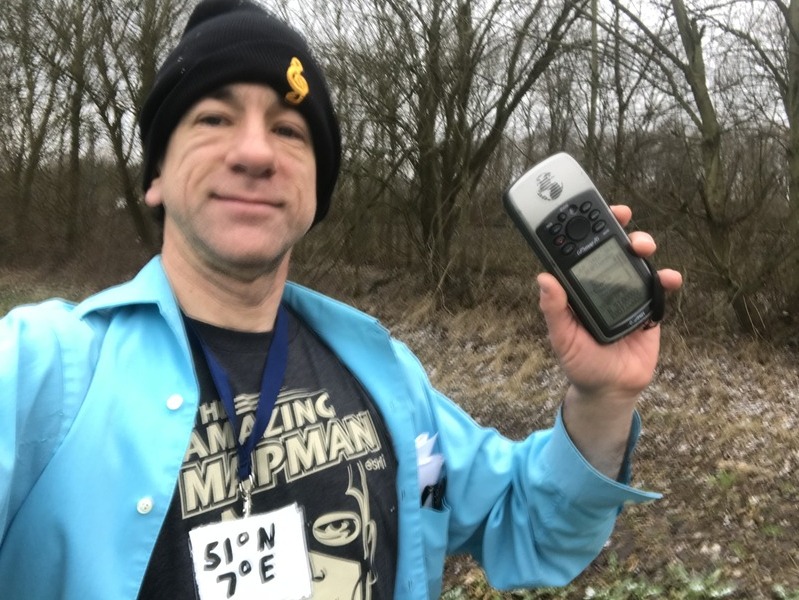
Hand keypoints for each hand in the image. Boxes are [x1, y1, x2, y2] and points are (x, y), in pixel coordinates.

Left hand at [537, 205, 682, 399]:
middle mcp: (603, 283)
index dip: (583, 228)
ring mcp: (628, 292)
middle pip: (611, 246)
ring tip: (642, 248)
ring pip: (637, 259)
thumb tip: (543, 279)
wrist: (611, 389)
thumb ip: (554, 310)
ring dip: (642, 246)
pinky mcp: (649, 307)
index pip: (579, 251)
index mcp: (578, 287)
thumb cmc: (581, 362)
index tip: (586, 210)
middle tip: (622, 218)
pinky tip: (669, 278)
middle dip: (618, 227)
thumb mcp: (563, 338)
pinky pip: (660, 287)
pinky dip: (666, 278)